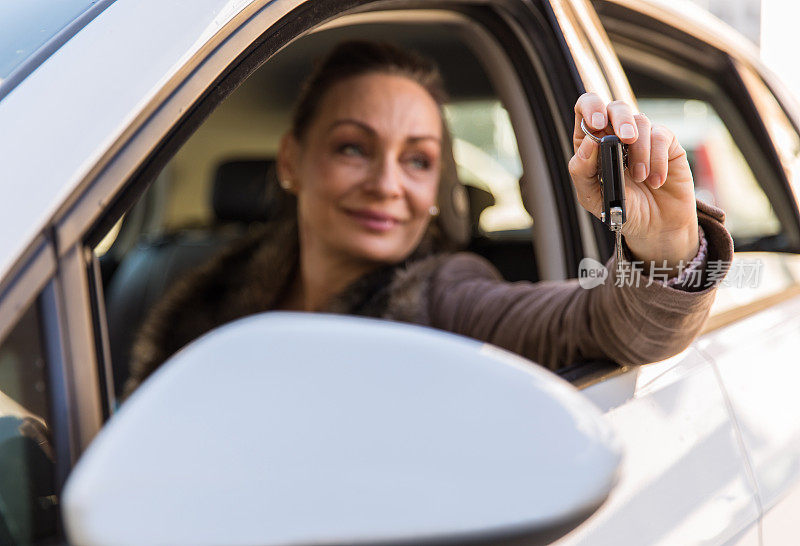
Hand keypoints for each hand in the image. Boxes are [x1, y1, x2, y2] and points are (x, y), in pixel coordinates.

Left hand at [568, 93, 699, 274]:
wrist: (655, 226)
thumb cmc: (620, 209)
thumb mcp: (592, 197)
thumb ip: (582, 170)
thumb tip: (590, 141)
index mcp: (591, 144)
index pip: (585, 108)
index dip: (590, 107)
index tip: (598, 123)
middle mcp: (615, 135)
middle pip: (616, 107)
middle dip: (620, 120)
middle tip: (626, 139)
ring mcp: (641, 137)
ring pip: (640, 121)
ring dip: (639, 151)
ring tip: (640, 179)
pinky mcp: (665, 143)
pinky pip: (661, 136)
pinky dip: (657, 159)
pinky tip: (655, 181)